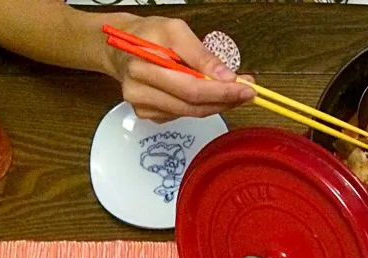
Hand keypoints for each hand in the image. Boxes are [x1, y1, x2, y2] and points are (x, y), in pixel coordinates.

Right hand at [103, 15, 253, 121]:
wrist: (120, 48)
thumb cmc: (147, 35)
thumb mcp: (175, 31)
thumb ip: (201, 54)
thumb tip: (226, 77)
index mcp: (142, 67)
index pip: (190, 88)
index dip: (221, 91)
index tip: (245, 88)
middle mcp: (139, 92)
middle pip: (192, 106)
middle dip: (224, 100)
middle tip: (248, 93)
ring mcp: (144, 108)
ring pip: (191, 113)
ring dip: (217, 105)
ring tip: (235, 92)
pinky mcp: (150, 116)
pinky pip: (184, 115)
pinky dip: (202, 106)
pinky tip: (211, 95)